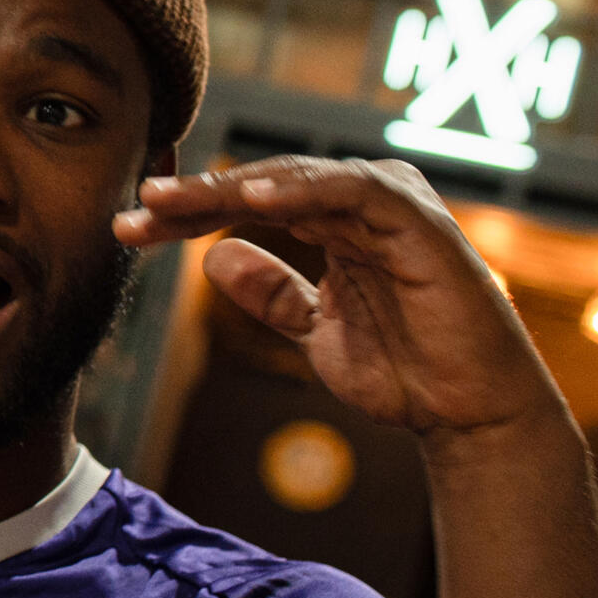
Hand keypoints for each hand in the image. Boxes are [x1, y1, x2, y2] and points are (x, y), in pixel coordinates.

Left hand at [115, 156, 562, 440]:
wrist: (467, 416)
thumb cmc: (404, 371)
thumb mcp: (316, 332)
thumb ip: (273, 293)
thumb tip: (215, 257)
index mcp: (337, 222)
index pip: (249, 204)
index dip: (189, 213)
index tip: (130, 227)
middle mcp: (364, 204)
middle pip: (263, 186)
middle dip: (196, 197)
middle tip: (136, 207)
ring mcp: (394, 208)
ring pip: (298, 181)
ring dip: (231, 188)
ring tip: (174, 200)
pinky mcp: (421, 224)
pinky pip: (356, 193)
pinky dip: (303, 192)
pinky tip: (252, 202)